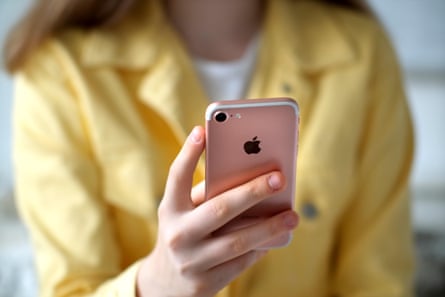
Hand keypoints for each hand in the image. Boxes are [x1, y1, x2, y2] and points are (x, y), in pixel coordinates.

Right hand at [136, 126, 297, 296]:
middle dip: (252, 191)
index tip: (203, 130)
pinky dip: (261, 247)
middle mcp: (178, 234)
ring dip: (269, 227)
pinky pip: (241, 262)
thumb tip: (252, 176)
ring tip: (292, 215)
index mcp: (169, 210)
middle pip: (219, 209)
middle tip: (279, 177)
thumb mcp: (185, 213)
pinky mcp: (205, 283)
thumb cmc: (185, 233)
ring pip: (237, 241)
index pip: (176, 177)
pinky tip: (276, 236)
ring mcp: (191, 261)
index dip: (188, 153)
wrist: (165, 283)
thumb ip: (209, 195)